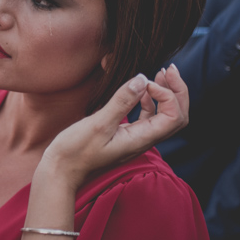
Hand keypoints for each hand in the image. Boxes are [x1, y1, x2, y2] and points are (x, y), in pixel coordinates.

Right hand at [38, 64, 188, 192]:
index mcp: (141, 139)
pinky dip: (150, 101)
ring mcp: (136, 138)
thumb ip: (122, 101)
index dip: (168, 95)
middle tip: (168, 69)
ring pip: (165, 116)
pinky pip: (148, 118)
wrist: (62, 170)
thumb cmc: (76, 151)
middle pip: (177, 116)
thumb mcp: (98, 124)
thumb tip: (142, 79)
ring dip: (166, 93)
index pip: (174, 117)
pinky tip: (141, 90)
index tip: (147, 82)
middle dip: (177, 91)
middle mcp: (143, 140)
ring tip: (159, 73)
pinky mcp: (126, 135)